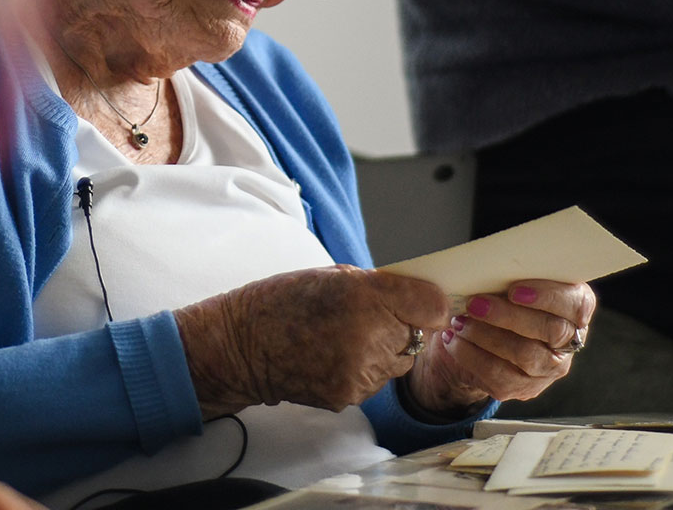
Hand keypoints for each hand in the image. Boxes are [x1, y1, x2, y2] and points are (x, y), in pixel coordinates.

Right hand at [174, 265, 448, 417]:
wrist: (241, 346)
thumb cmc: (281, 302)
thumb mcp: (331, 276)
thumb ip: (378, 286)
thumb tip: (419, 298)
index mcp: (363, 295)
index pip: (431, 306)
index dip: (429, 305)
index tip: (421, 305)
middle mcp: (367, 335)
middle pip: (417, 334)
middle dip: (400, 326)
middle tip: (365, 319)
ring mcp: (359, 372)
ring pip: (398, 361)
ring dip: (383, 350)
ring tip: (345, 339)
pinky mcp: (350, 395)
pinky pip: (375, 381)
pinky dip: (364, 370)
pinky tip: (333, 358)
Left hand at [405, 280, 594, 416]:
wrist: (471, 335)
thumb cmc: (493, 297)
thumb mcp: (503, 280)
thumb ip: (505, 273)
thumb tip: (482, 271)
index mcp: (573, 307)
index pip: (577, 304)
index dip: (548, 297)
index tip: (513, 290)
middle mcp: (568, 340)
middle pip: (551, 330)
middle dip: (509, 315)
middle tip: (474, 304)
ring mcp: (549, 368)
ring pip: (525, 354)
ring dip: (486, 335)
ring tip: (459, 321)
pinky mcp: (524, 387)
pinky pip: (500, 376)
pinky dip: (470, 355)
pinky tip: (453, 340)